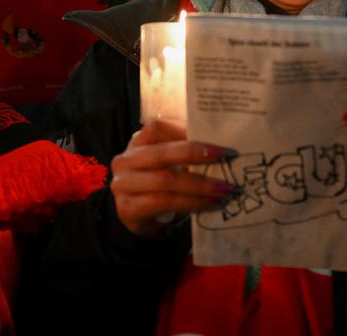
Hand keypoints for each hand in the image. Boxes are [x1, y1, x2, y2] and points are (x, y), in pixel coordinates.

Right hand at [110, 119, 235, 236]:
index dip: (183, 130)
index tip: (211, 135)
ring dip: (199, 184)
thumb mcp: (168, 164)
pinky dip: (191, 202)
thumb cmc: (159, 184)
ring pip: (165, 180)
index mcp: (137, 143)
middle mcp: (126, 161)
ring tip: (223, 188)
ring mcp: (123, 184)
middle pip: (161, 153)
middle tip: (223, 156)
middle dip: (194, 154)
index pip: (156, 128)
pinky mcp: (127, 208)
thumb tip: (221, 146)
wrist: (138, 217)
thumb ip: (185, 151)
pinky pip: (164, 202)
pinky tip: (208, 204)